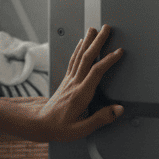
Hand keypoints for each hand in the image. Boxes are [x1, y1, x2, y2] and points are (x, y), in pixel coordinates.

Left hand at [28, 25, 123, 141]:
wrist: (40, 124)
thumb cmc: (59, 128)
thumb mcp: (82, 130)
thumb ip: (101, 119)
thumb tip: (119, 109)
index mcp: (81, 95)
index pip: (96, 72)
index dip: (108, 60)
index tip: (119, 51)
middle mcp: (74, 84)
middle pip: (87, 57)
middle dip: (98, 41)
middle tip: (106, 28)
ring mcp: (69, 81)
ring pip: (79, 56)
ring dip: (88, 41)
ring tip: (94, 29)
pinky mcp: (66, 80)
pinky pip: (73, 60)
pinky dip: (78, 49)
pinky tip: (81, 43)